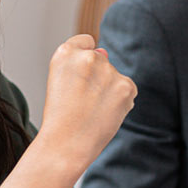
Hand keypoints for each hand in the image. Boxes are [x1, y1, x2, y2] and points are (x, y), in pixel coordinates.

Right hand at [37, 35, 136, 173]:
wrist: (66, 145)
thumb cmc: (60, 117)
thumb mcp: (60, 82)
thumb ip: (81, 62)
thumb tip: (105, 51)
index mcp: (65, 53)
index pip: (85, 42)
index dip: (81, 63)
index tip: (75, 80)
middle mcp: (88, 56)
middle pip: (101, 60)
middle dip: (96, 78)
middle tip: (81, 102)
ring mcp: (108, 70)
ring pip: (114, 76)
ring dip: (108, 90)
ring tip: (91, 110)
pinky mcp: (126, 85)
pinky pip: (127, 88)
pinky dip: (121, 101)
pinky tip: (105, 113)